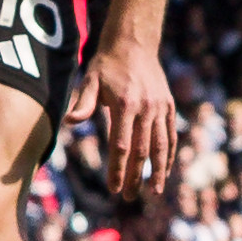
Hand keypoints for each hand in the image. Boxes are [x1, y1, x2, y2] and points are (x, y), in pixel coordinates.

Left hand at [71, 39, 177, 199]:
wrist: (134, 43)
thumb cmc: (107, 64)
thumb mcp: (91, 80)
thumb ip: (84, 104)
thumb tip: (71, 122)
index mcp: (126, 105)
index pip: (121, 146)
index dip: (117, 169)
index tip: (113, 188)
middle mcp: (146, 108)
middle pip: (142, 150)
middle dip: (136, 177)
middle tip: (129, 197)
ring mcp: (160, 107)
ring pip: (161, 145)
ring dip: (158, 171)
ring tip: (154, 192)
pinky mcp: (168, 105)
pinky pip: (170, 134)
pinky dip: (168, 154)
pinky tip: (164, 170)